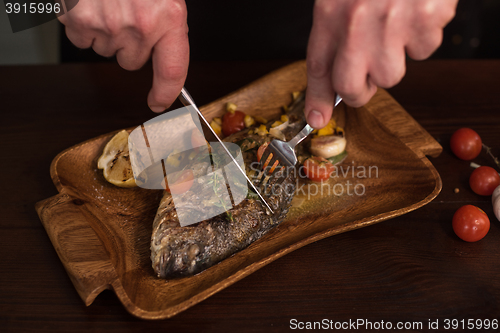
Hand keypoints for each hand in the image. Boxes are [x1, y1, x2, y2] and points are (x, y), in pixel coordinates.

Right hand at [58, 0, 188, 111]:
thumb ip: (166, 28)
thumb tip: (165, 62)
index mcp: (168, 17)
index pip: (172, 70)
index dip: (166, 92)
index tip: (159, 101)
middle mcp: (139, 25)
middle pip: (131, 61)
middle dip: (130, 45)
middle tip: (127, 16)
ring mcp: (107, 24)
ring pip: (107, 51)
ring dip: (107, 34)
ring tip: (109, 5)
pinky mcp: (78, 20)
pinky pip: (82, 40)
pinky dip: (84, 27)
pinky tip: (91, 6)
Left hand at [305, 0, 457, 127]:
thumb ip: (335, 32)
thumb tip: (333, 79)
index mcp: (331, 12)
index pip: (318, 68)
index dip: (317, 99)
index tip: (317, 118)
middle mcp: (358, 22)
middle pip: (355, 88)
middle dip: (361, 88)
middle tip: (368, 69)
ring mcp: (394, 23)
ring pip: (393, 75)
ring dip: (395, 57)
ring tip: (395, 23)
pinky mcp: (426, 20)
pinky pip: (425, 50)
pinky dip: (423, 35)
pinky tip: (417, 11)